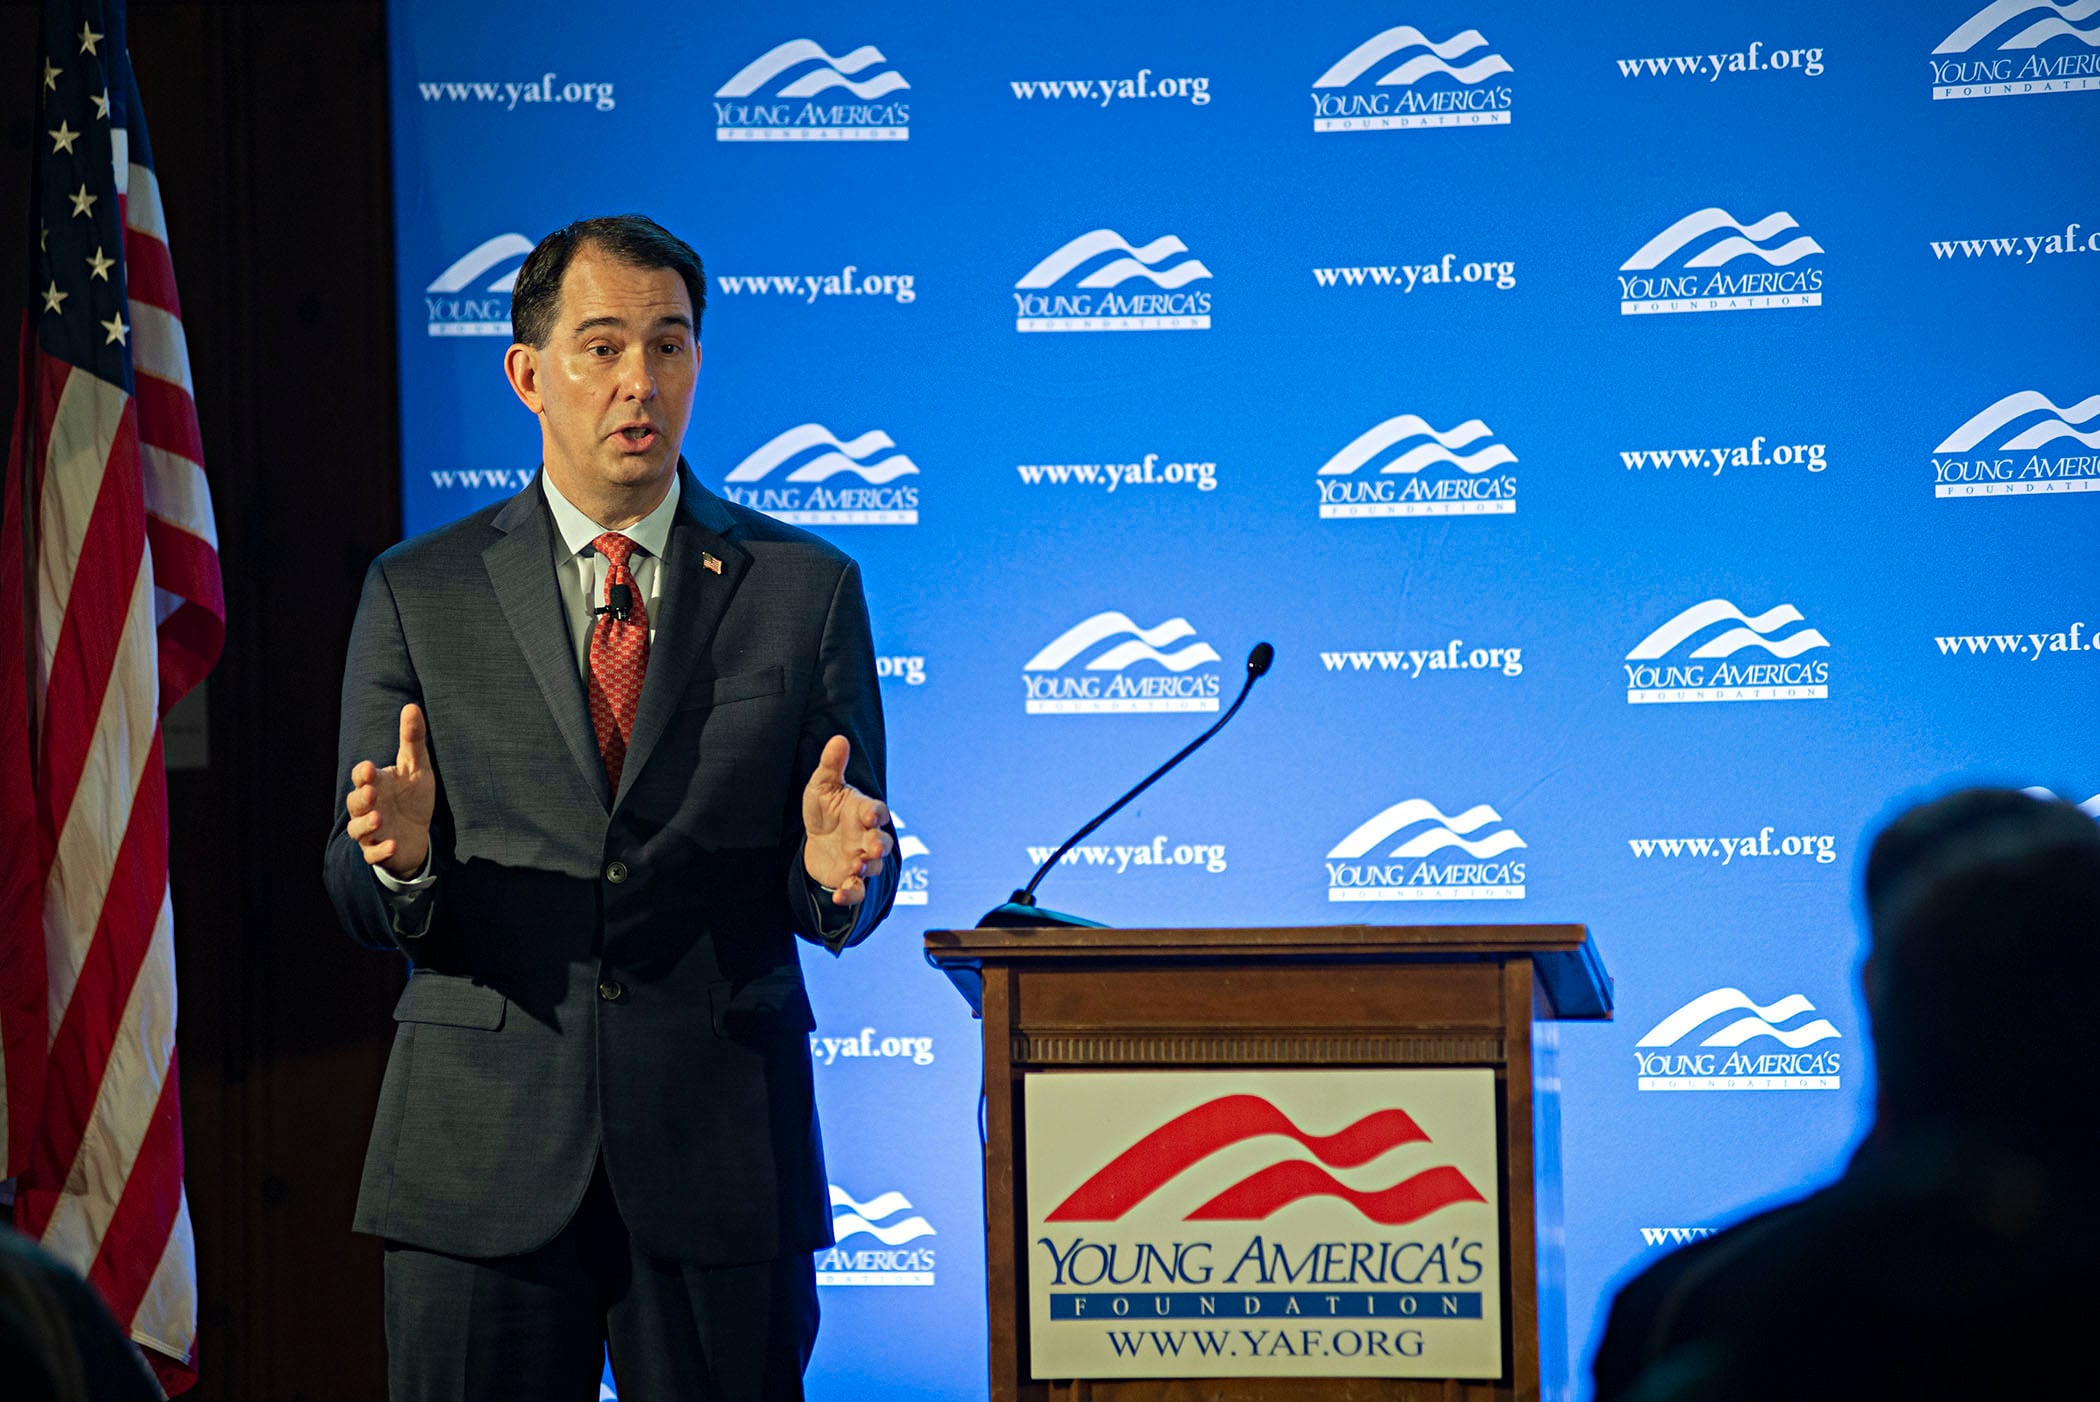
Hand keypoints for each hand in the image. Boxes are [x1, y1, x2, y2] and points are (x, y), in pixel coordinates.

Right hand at [345, 703, 437, 878]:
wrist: (419, 833)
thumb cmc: (412, 796)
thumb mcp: (417, 767)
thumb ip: (412, 739)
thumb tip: (411, 706)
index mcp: (374, 785)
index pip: (360, 777)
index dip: (362, 774)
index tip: (370, 769)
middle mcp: (368, 808)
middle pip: (354, 803)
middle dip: (361, 798)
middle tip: (371, 793)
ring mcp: (372, 832)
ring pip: (357, 830)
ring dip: (366, 825)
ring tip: (379, 818)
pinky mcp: (380, 852)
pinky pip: (373, 855)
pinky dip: (380, 851)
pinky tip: (391, 845)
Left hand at [801, 735, 891, 906]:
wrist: (817, 838)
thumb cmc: (826, 809)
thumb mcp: (823, 786)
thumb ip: (832, 765)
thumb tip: (838, 739)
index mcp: (864, 812)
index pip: (877, 811)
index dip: (876, 814)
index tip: (871, 816)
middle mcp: (867, 837)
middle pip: (882, 843)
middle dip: (878, 846)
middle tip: (872, 849)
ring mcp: (861, 859)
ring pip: (873, 868)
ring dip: (866, 869)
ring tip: (855, 869)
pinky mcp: (850, 878)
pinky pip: (856, 890)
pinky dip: (850, 895)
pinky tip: (838, 896)